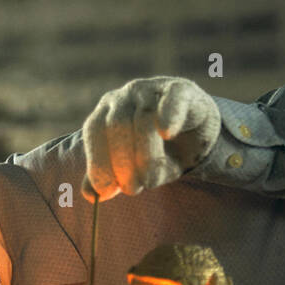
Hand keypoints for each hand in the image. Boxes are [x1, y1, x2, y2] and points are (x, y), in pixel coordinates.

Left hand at [81, 76, 220, 201]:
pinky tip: (167, 133)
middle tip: (132, 189)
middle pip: (116, 124)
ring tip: (152, 180)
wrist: (195, 134)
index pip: (94, 130)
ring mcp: (152, 89)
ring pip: (144, 117)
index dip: (98, 161)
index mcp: (106, 112)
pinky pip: (172, 99)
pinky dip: (169, 115)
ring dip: (146, 153)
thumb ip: (109, 177)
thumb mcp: (132, 169)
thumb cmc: (157, 151)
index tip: (106, 190)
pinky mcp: (181, 89)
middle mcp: (124, 97)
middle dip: (122, 161)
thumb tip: (88, 194)